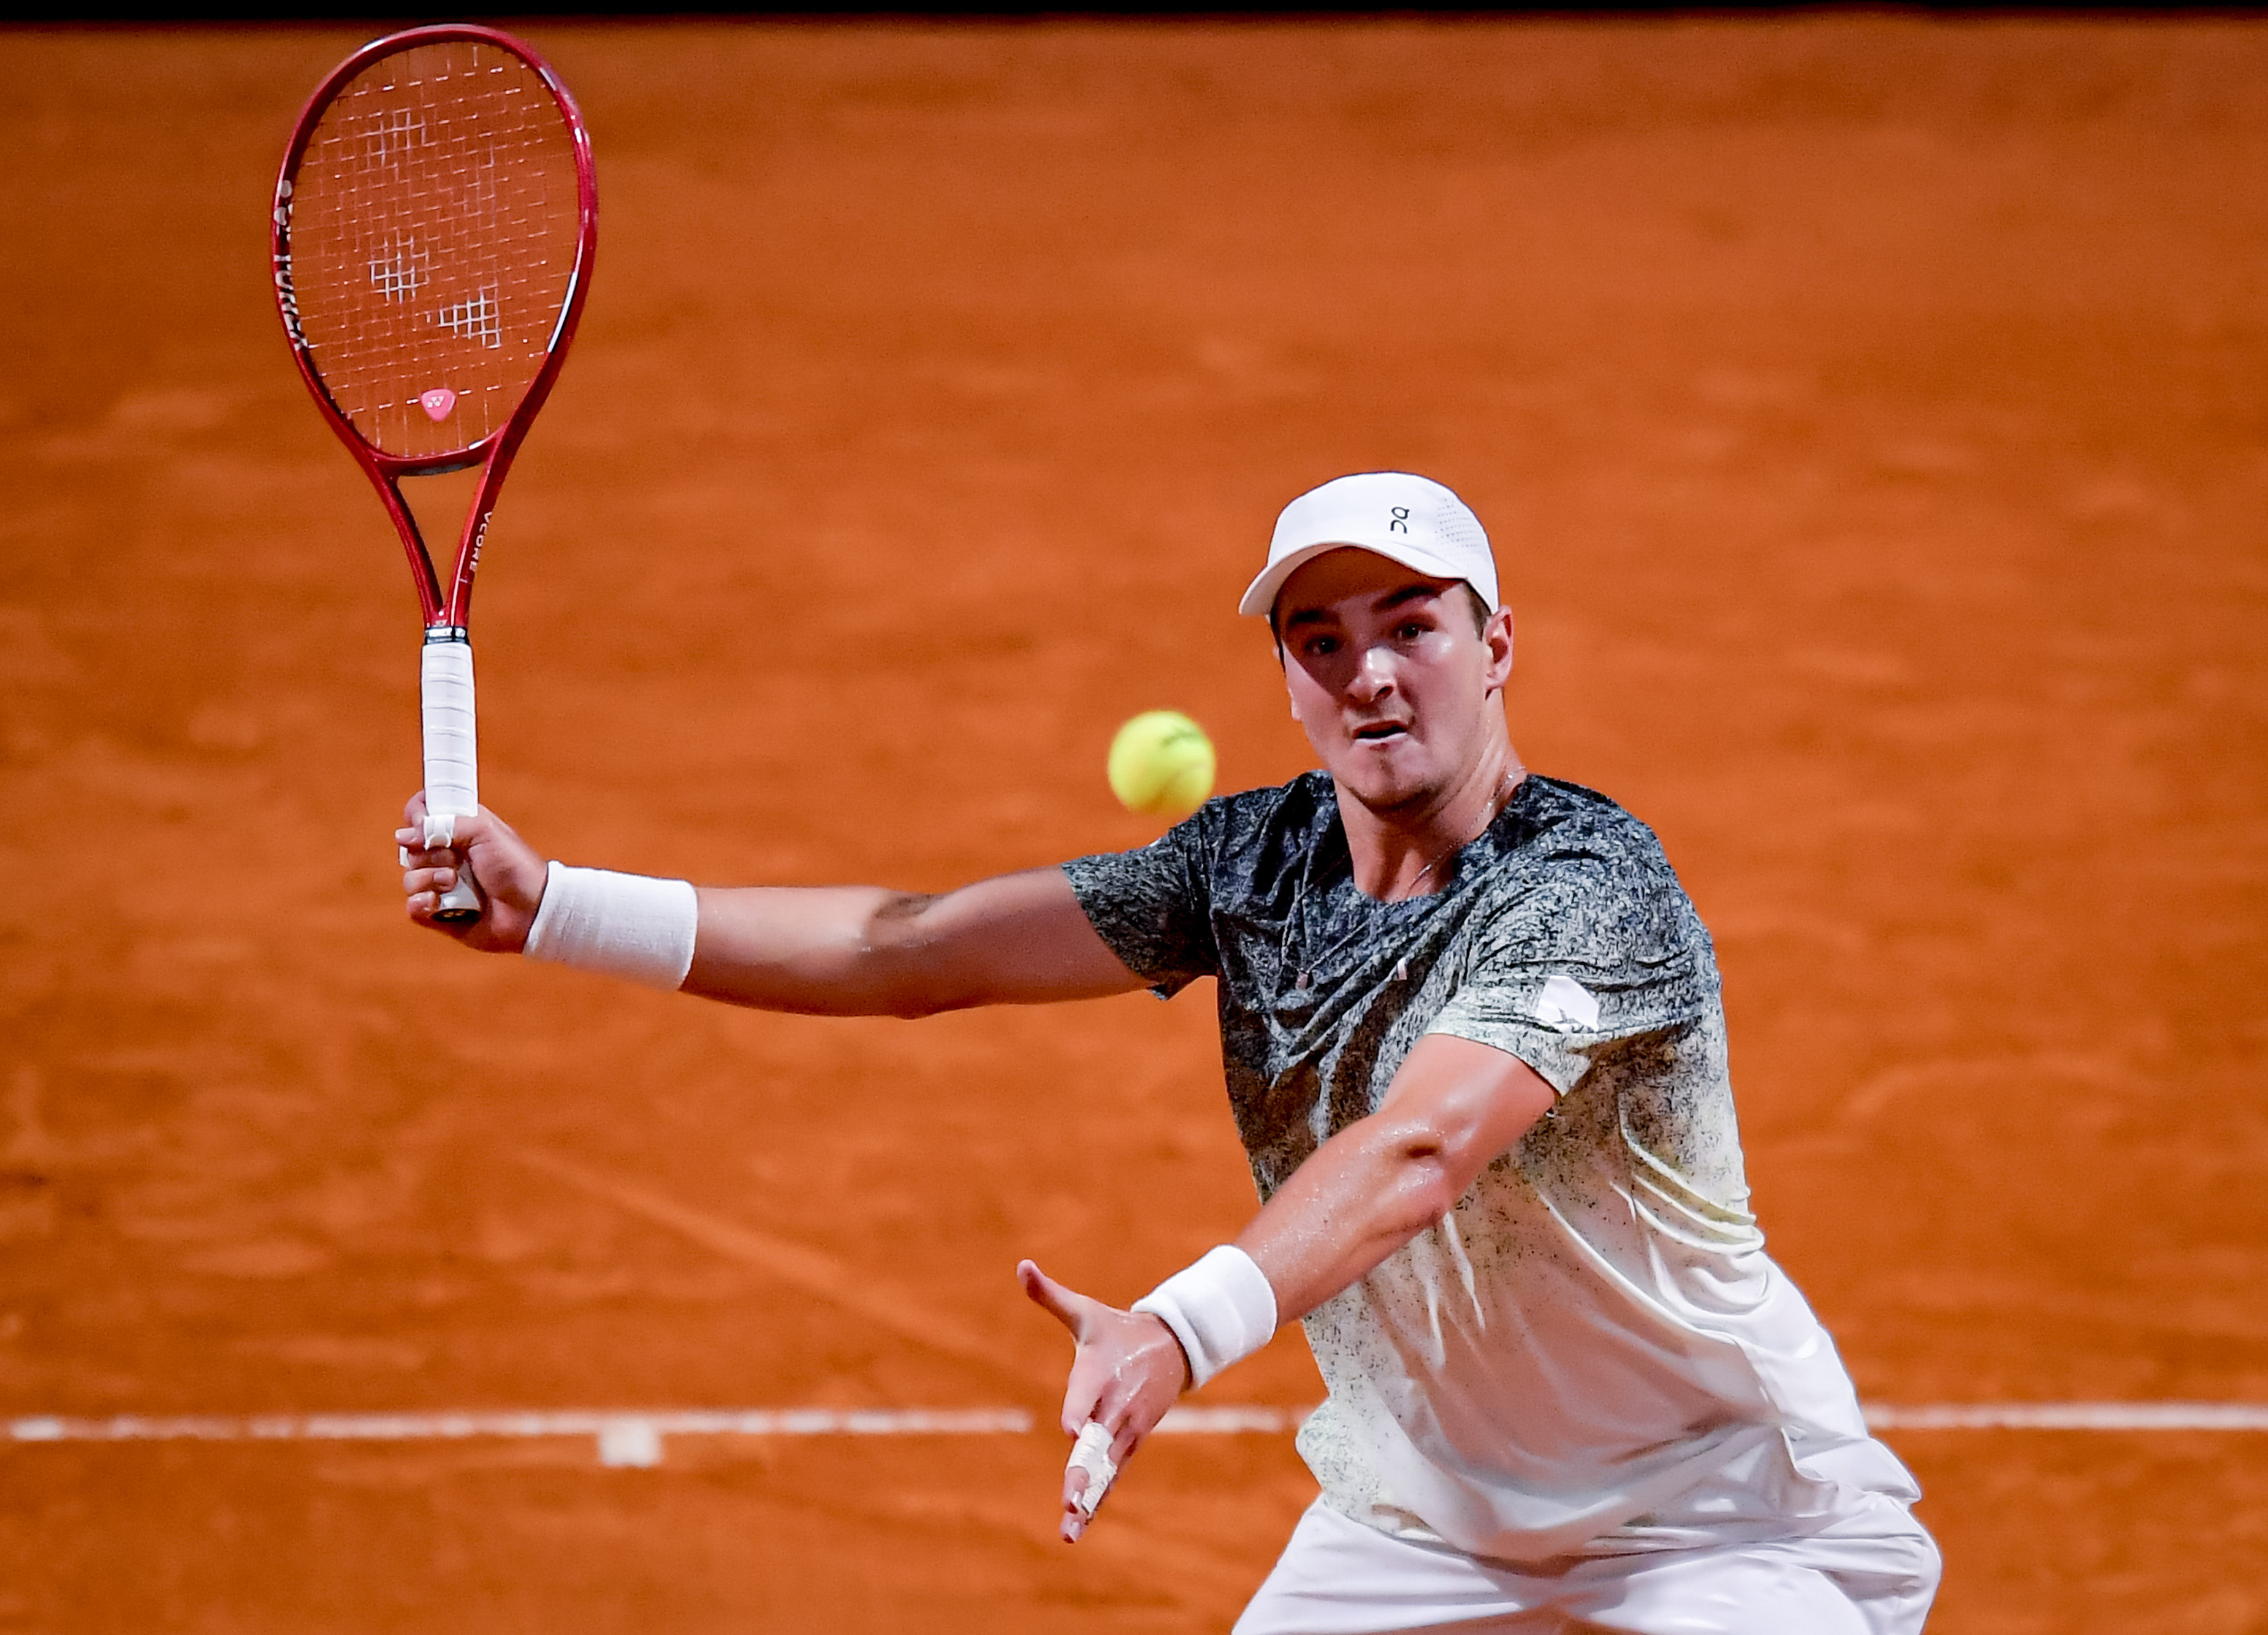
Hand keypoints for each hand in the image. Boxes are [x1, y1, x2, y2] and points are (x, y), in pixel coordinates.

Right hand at [396, 794, 547, 952]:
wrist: (531, 909)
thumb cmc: (515, 866)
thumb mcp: (485, 830)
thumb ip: (444, 823)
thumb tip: (403, 835)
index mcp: (457, 831)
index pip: (420, 815)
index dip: (416, 817)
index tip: (424, 823)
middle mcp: (446, 856)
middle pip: (410, 849)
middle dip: (430, 853)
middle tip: (456, 859)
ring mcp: (441, 886)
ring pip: (410, 878)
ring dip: (431, 878)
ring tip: (455, 883)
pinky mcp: (438, 914)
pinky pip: (413, 907)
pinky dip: (423, 903)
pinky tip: (440, 903)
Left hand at [1017, 1258, 1190, 1541]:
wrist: (1174, 1348)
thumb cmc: (1117, 1330)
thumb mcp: (1085, 1312)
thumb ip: (1050, 1295)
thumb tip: (1022, 1266)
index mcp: (1099, 1373)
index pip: (1086, 1395)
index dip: (1079, 1411)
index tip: (1071, 1430)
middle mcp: (1113, 1406)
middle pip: (1096, 1443)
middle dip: (1084, 1471)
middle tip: (1069, 1499)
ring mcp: (1124, 1429)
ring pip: (1105, 1468)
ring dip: (1089, 1497)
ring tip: (1069, 1526)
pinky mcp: (1129, 1444)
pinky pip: (1112, 1476)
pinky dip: (1098, 1500)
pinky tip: (1078, 1526)